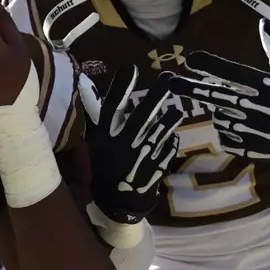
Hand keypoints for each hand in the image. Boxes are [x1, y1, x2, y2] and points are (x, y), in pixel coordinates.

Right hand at [79, 64, 193, 223]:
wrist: (116, 202)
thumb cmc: (105, 166)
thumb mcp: (98, 142)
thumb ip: (100, 117)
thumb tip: (91, 88)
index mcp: (105, 137)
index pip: (112, 108)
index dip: (121, 88)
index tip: (131, 67)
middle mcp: (123, 145)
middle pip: (141, 118)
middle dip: (154, 97)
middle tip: (168, 77)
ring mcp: (141, 158)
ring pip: (159, 134)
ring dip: (169, 121)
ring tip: (177, 110)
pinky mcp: (156, 168)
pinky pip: (168, 151)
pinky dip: (171, 143)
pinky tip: (173, 136)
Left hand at [182, 19, 269, 175]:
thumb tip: (264, 23)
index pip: (234, 73)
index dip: (210, 66)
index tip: (189, 60)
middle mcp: (260, 108)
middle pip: (218, 97)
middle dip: (191, 89)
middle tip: (170, 82)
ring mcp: (255, 132)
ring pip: (220, 118)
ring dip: (222, 113)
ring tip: (241, 112)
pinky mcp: (253, 151)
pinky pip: (226, 138)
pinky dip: (229, 133)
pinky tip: (244, 129)